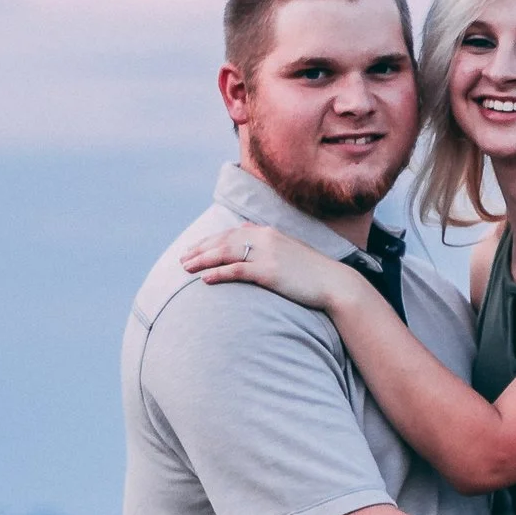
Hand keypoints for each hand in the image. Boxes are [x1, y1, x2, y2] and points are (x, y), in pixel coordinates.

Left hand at [179, 219, 352, 313]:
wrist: (333, 283)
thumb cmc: (312, 271)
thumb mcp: (289, 249)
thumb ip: (267, 241)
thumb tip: (247, 232)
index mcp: (268, 232)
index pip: (231, 233)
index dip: (210, 240)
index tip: (194, 249)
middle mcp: (265, 238)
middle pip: (224, 241)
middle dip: (200, 249)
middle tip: (182, 259)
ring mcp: (267, 254)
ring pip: (226, 253)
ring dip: (203, 260)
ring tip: (185, 268)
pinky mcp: (268, 272)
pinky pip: (237, 270)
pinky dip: (218, 273)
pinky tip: (205, 279)